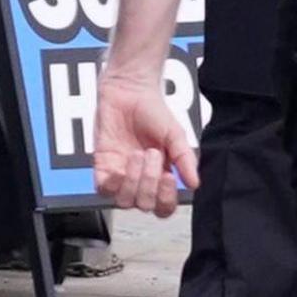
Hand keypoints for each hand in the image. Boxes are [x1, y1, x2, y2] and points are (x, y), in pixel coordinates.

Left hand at [89, 66, 197, 217]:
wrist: (129, 91)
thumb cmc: (153, 111)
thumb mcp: (176, 134)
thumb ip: (185, 159)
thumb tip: (194, 183)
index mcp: (161, 176)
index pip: (164, 206)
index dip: (166, 199)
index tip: (169, 177)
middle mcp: (141, 180)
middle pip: (145, 205)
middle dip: (150, 182)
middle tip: (153, 154)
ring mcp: (121, 175)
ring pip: (124, 201)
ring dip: (133, 181)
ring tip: (137, 154)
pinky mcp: (103, 167)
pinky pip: (104, 190)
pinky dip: (112, 183)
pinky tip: (118, 168)